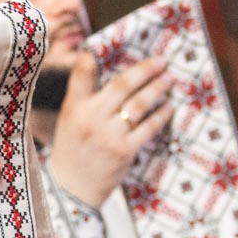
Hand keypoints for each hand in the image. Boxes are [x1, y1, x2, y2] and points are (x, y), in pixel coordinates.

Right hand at [46, 51, 172, 208]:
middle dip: (144, 70)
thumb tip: (114, 78)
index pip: (82, 74)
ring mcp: (109, 135)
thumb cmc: (72, 152)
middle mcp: (91, 118)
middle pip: (122, 84)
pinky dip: (161, 115)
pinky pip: (148, 127)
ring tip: (168, 80)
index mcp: (74, 108)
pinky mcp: (125, 151)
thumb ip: (85, 99)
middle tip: (160, 62)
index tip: (103, 46)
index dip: (91, 58)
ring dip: (157, 89)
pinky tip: (168, 107)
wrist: (72, 191)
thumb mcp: (69, 121)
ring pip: (139, 104)